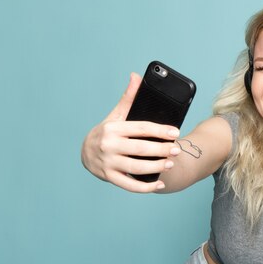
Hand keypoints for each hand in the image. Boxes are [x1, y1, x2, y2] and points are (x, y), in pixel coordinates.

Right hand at [81, 73, 180, 192]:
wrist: (85, 152)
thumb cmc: (107, 132)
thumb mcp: (115, 116)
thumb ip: (128, 99)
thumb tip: (136, 76)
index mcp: (113, 128)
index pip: (141, 128)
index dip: (160, 131)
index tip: (175, 132)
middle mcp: (109, 146)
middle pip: (141, 149)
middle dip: (162, 150)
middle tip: (177, 150)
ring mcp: (108, 163)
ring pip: (137, 168)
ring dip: (156, 167)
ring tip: (170, 163)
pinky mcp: (109, 178)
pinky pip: (129, 185)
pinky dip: (145, 187)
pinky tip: (159, 185)